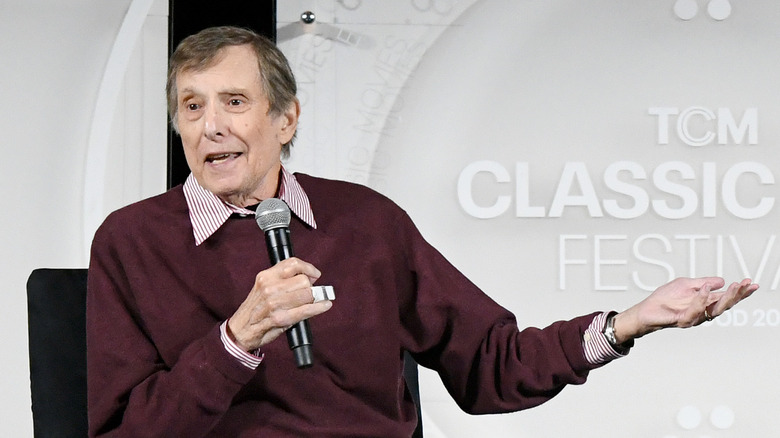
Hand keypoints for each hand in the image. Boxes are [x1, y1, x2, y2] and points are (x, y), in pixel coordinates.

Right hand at [227, 257, 332, 351]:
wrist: (241, 329)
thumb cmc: (257, 308)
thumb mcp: (264, 286)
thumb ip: (283, 278)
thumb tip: (310, 276)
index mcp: (266, 276)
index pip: (293, 263)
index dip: (308, 268)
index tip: (315, 274)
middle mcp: (270, 288)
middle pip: (303, 280)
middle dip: (311, 287)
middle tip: (310, 293)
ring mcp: (274, 304)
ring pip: (307, 294)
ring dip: (316, 298)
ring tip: (316, 300)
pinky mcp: (281, 319)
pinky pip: (306, 310)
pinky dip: (319, 307)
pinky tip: (325, 305)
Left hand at [612, 277, 758, 343]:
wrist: (646, 310)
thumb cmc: (665, 298)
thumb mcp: (686, 284)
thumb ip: (703, 283)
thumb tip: (721, 281)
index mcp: (705, 302)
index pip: (726, 297)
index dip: (740, 291)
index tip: (752, 283)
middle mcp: (703, 311)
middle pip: (726, 305)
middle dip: (738, 295)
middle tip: (747, 285)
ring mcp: (694, 317)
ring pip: (715, 310)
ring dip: (726, 297)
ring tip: (734, 286)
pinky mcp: (683, 320)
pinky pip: (695, 311)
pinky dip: (700, 300)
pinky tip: (704, 289)